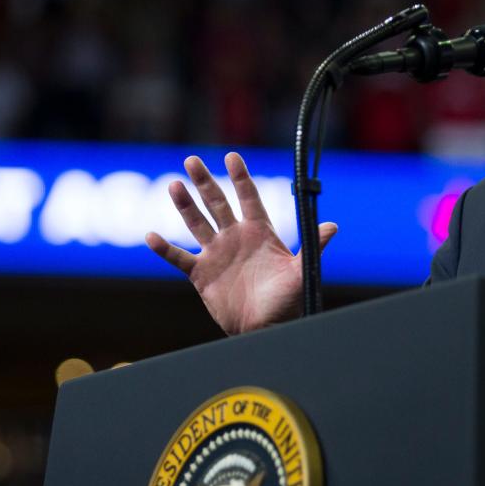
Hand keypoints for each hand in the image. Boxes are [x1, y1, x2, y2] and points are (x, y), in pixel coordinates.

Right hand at [145, 153, 336, 334]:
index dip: (240, 177)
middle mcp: (235, 238)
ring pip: (196, 224)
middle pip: (217, 203)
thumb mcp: (301, 272)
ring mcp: (216, 254)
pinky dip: (165, 249)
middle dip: (205, 182)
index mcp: (259, 232)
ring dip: (185, 206)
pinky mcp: (201, 274)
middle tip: (191, 160)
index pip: (248, 198)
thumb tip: (332, 226)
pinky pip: (179, 258)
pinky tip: (152, 236)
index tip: (232, 157)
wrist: (265, 328)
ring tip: (174, 185)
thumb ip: (312, 247)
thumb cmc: (287, 301)